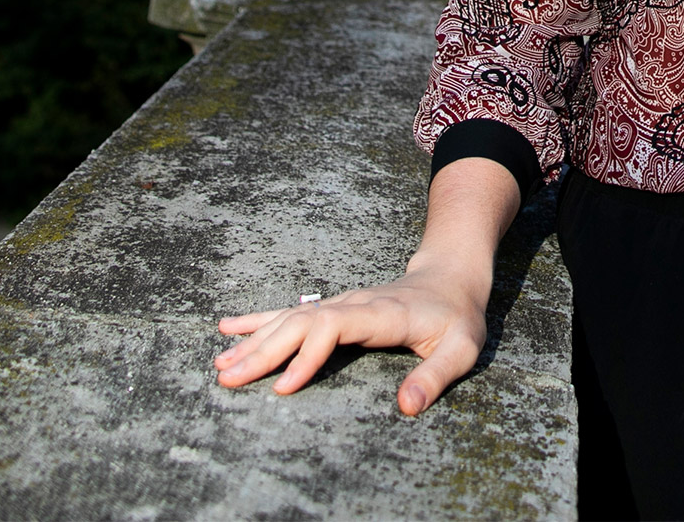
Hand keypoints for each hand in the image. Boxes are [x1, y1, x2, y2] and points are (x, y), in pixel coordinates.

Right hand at [213, 257, 490, 416]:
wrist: (451, 276)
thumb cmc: (458, 318)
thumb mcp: (462, 348)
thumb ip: (436, 376)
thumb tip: (406, 407)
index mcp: (382, 314)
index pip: (334, 326)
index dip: (307, 355)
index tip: (283, 386)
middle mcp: (354, 304)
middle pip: (301, 323)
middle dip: (263, 352)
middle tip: (228, 379)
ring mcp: (341, 303)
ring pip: (290, 318)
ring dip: (254, 341)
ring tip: (220, 364)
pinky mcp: (334, 308)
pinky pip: (291, 313)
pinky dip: (258, 321)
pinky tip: (229, 328)